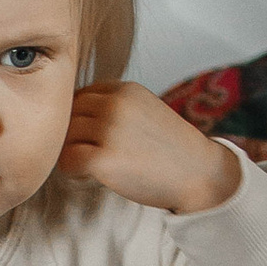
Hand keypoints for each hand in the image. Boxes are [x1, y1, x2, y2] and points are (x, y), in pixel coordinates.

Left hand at [59, 79, 241, 219]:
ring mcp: (109, 130)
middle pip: (70, 113)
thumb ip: (116, 106)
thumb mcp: (146, 110)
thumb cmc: (171, 149)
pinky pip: (68, 159)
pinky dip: (72, 169)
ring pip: (66, 135)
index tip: (94, 136)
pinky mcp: (104, 158)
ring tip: (90, 166)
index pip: (82, 94)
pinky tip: (87, 176)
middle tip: (89, 154)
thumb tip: (73, 114)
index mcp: (126, 89)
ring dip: (73, 151)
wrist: (200, 174)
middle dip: (74, 134)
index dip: (82, 118)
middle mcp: (116, 104)